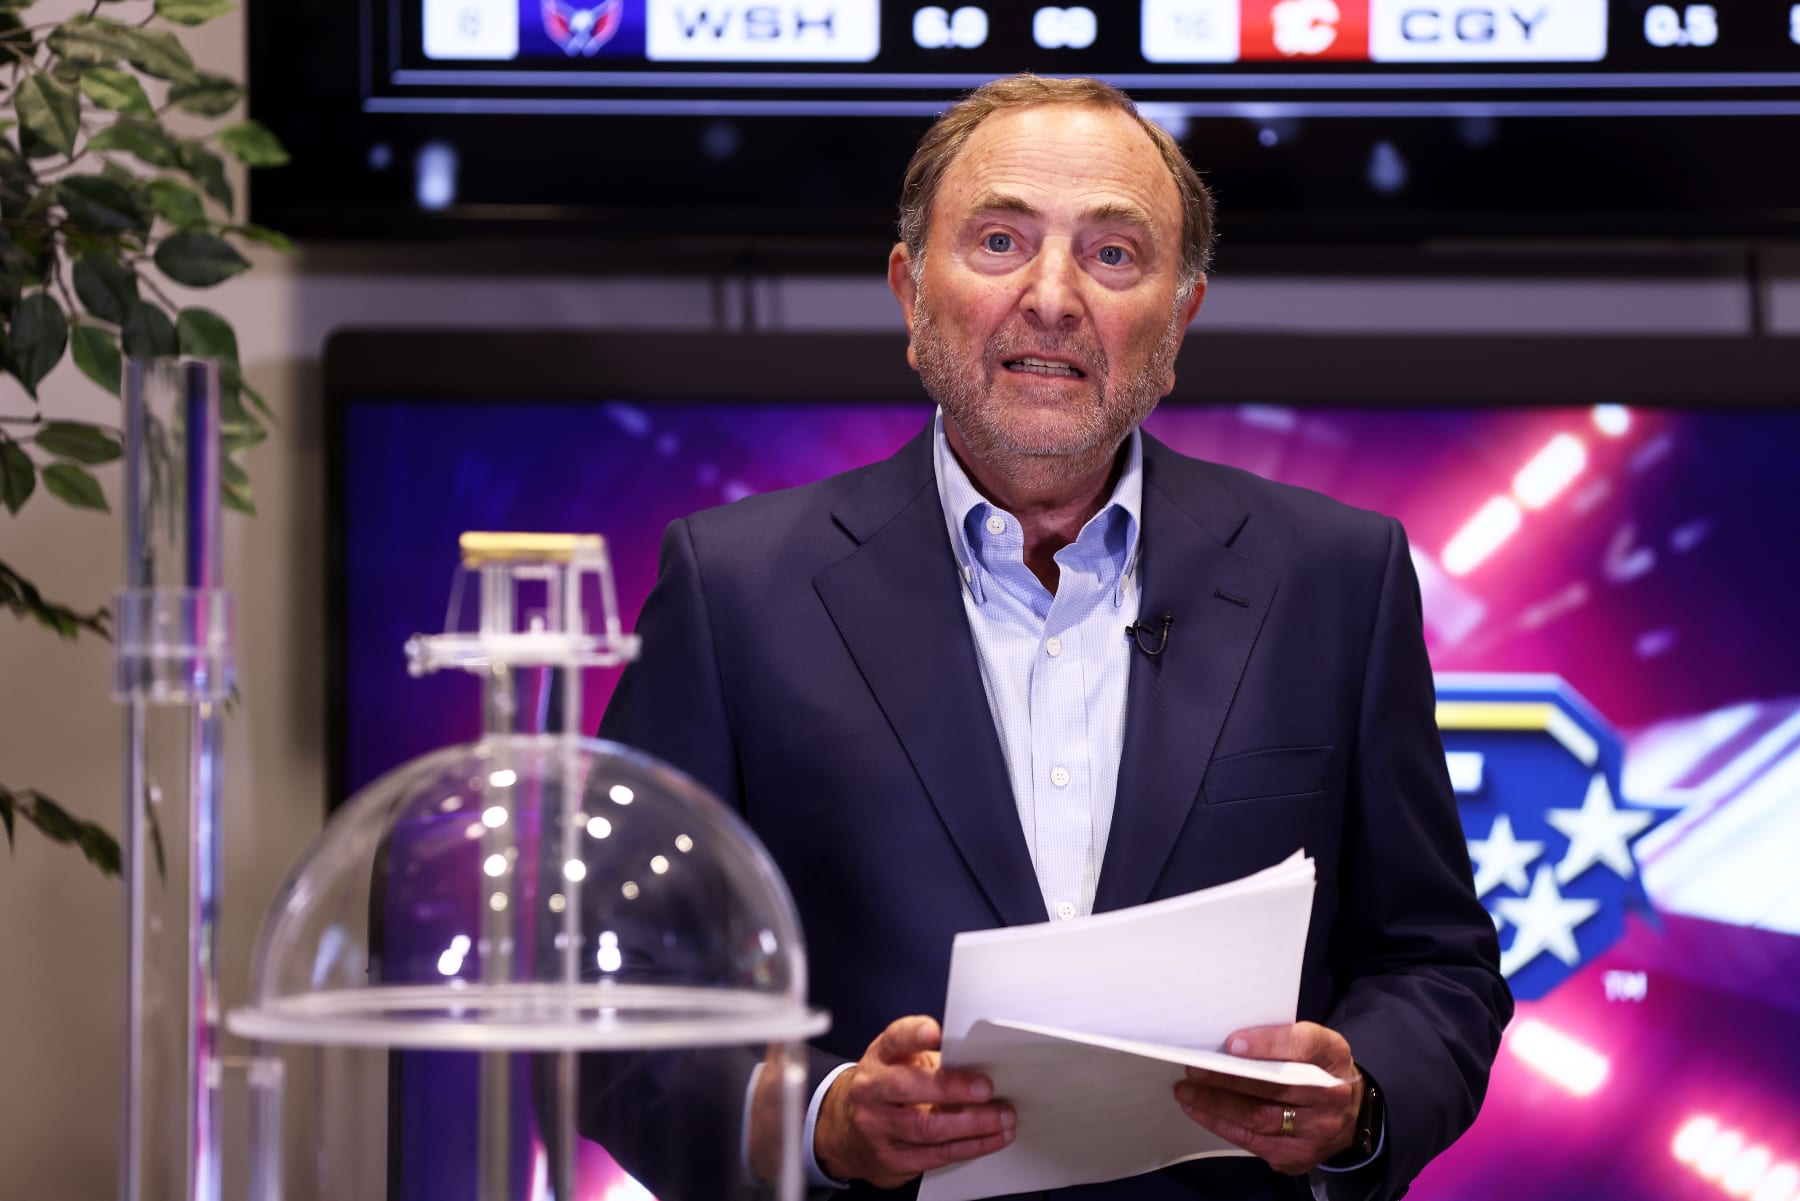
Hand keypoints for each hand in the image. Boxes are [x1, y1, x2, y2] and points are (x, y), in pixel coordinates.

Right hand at [815, 1015, 1015, 1187]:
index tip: (935, 1031)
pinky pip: (937, 1155)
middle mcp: (872, 1090)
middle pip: (909, 1087)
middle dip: (952, 1088)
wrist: (847, 1132)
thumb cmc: (886, 1090)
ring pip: (927, 1127)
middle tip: (986, 1088)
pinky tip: (991, 1138)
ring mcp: (877, 1126)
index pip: (895, 1040)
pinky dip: (971, 1146)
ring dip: (973, 1124)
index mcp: (880, 1058)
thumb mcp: (900, 1064)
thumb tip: (981, 1065)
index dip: (914, 1034)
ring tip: (1002, 1118)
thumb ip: (932, 1061)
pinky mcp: (891, 1158)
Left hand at [1173, 1022, 1362, 1175]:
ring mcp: (1316, 1130)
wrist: (1350, 1114)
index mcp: (1333, 1056)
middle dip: (1229, 1078)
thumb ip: (1280, 1039)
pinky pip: (1253, 1141)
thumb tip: (1226, 1040)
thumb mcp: (1313, 1044)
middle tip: (1195, 1068)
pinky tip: (1200, 1111)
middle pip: (1276, 1087)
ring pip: (1259, 1118)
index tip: (1232, 1043)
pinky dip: (1221, 1124)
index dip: (1268, 1044)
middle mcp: (1331, 1095)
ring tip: (1187, 1091)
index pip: (1304, 1046)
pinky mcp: (1298, 1155)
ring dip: (1216, 1104)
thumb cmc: (1318, 1069)